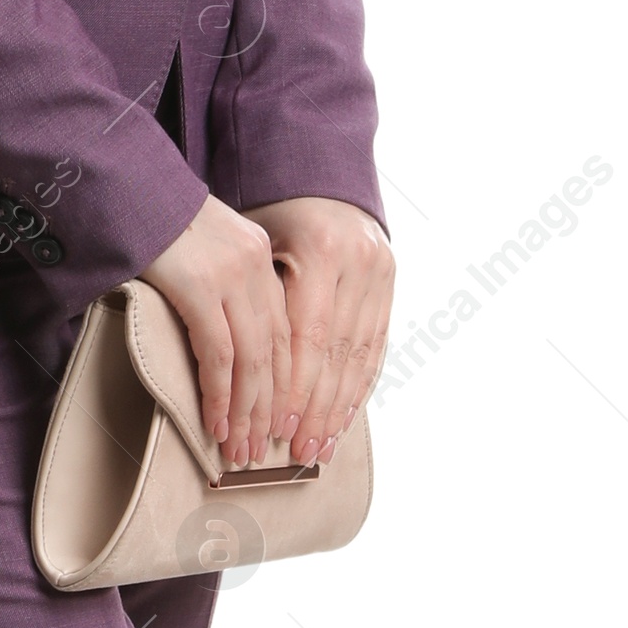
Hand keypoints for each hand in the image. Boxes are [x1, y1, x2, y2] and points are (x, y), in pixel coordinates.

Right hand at [138, 196, 293, 462]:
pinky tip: (216, 422)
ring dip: (246, 412)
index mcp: (259, 254)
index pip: (286, 332)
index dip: (285, 383)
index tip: (279, 421)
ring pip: (253, 360)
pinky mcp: (198, 284)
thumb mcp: (195, 245)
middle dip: (270, 409)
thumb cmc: (144, 216)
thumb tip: (216, 333)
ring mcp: (229, 273)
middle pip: (277, 352)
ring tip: (239, 450)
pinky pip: (217, 353)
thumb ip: (214, 282)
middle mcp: (254, 264)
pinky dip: (219, 394)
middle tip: (261, 451)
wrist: (115, 178)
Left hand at [238, 197, 394, 463]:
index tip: (279, 428)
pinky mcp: (391, 284)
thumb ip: (258, 301)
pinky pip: (377, 345)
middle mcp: (361, 262)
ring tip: (322, 448)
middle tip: (300, 453)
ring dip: (341, 407)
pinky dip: (360, 385)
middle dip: (318, 409)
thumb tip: (237, 375)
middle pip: (338, 352)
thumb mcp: (257, 244)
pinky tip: (346, 417)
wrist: (317, 174)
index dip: (296, 387)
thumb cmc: (270, 214)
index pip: (309, 336)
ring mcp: (382, 273)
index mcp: (323, 250)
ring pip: (361, 353)